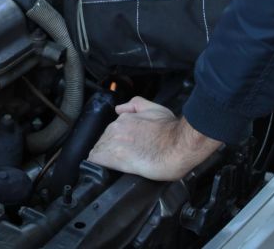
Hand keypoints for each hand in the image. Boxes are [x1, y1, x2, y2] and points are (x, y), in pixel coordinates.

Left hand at [88, 96, 221, 180]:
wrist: (178, 147)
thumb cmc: (171, 131)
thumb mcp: (155, 109)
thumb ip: (135, 104)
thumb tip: (119, 108)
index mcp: (125, 118)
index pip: (110, 131)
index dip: (117, 141)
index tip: (126, 148)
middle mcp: (116, 127)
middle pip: (103, 140)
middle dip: (111, 149)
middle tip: (126, 157)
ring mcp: (114, 142)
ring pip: (99, 150)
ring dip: (106, 157)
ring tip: (122, 164)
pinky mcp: (114, 158)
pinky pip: (95, 160)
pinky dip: (100, 164)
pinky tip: (108, 168)